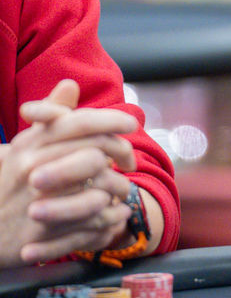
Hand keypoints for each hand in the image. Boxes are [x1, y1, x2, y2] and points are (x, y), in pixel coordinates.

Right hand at [0, 80, 137, 266]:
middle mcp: (33, 171)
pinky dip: (111, 216)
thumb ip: (49, 115)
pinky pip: (93, 222)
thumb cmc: (8, 182)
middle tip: (129, 161)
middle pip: (95, 154)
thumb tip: (70, 84)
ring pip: (100, 189)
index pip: (78, 123)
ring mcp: (38, 203)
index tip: (131, 123)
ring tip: (121, 188)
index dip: (111, 119)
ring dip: (119, 188)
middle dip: (122, 153)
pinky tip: (115, 212)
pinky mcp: (44, 234)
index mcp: (29, 146)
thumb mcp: (23, 145)